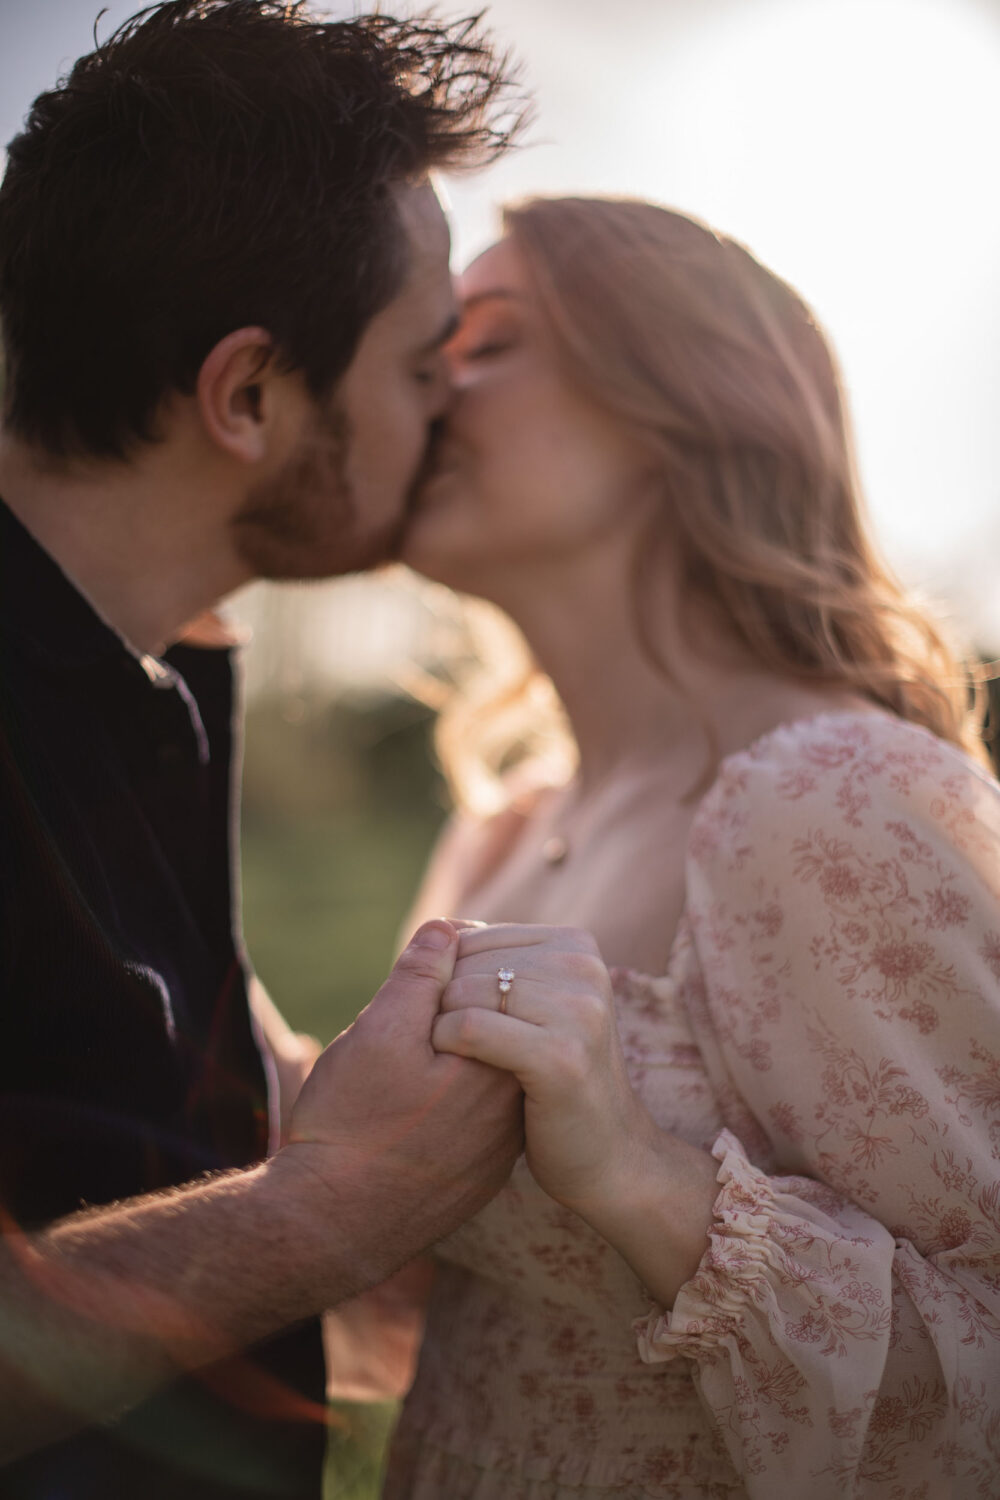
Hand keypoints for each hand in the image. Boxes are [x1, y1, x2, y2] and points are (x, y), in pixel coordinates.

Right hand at [283, 921, 523, 1281]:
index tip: (407, 989)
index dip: (447, 975)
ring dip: (446, 1064)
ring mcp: (499, 1151)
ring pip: (481, 1079)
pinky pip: (474, 1122)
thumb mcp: (378, 1033)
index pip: (495, 991)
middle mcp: (512, 1111)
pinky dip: (446, 1108)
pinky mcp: (480, 1179)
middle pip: (490, 1035)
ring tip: (393, 1080)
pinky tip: (403, 1118)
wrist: (326, 1229)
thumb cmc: (349, 1126)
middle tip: (395, 1037)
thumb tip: (447, 927)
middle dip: (446, 1021)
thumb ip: (420, 976)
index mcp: (498, 1068)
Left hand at [431, 924, 649, 1217]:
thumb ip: (498, 964)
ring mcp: (577, 1010)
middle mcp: (582, 966)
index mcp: (576, 944)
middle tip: (450, 1048)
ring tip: (454, 1062)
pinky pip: (469, 1028)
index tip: (454, 1022)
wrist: (610, 1155)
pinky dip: (446, 1047)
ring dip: (439, 1029)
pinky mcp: (560, 1056)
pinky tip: (453, 1073)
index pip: (473, 937)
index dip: (445, 980)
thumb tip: (440, 927)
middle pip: (465, 962)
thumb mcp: (538, 1007)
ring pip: (461, 992)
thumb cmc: (556, 1080)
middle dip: (440, 1003)